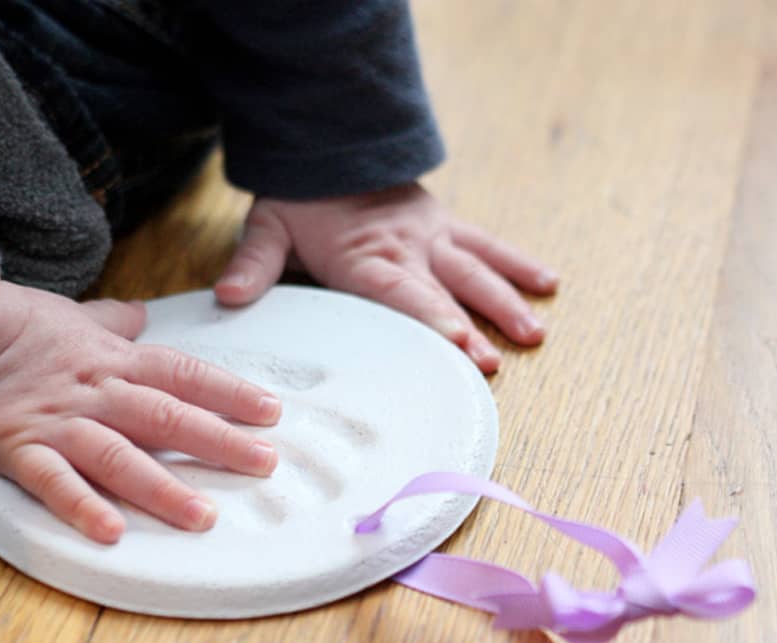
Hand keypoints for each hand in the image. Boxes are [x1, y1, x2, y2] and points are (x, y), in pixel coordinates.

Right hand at [0, 239, 281, 543]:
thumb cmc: (20, 324)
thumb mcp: (80, 317)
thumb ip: (117, 322)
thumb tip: (144, 315)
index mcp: (117, 361)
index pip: (186, 375)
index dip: (230, 393)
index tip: (270, 412)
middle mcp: (99, 392)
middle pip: (168, 416)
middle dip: (219, 442)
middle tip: (263, 463)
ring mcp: (61, 422)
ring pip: (120, 456)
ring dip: (163, 487)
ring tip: (203, 515)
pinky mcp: (19, 448)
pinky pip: (54, 481)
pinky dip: (81, 505)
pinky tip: (111, 531)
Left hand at [215, 183, 557, 372]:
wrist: (331, 144)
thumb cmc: (300, 198)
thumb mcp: (268, 226)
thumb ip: (253, 262)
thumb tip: (228, 297)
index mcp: (363, 257)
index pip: (400, 294)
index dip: (430, 321)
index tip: (458, 346)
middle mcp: (406, 248)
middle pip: (444, 291)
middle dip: (470, 327)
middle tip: (494, 363)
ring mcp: (432, 236)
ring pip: (476, 270)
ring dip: (506, 302)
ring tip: (534, 334)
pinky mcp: (446, 226)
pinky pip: (488, 244)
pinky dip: (518, 263)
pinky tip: (548, 283)